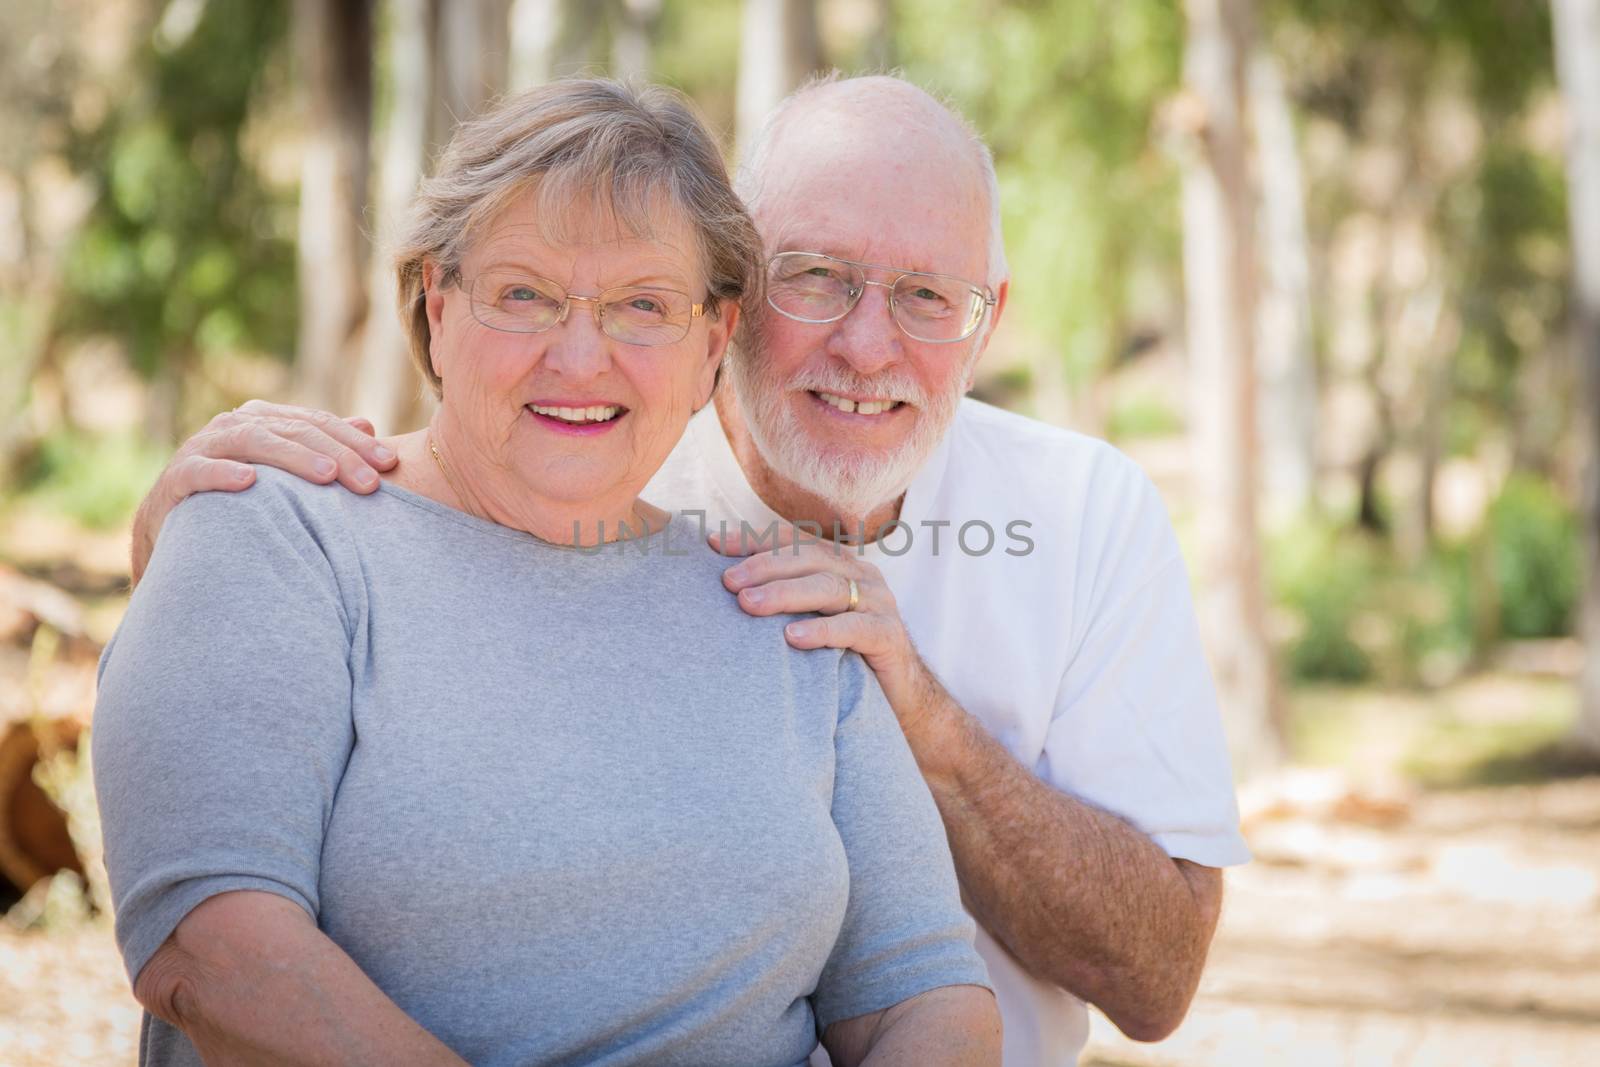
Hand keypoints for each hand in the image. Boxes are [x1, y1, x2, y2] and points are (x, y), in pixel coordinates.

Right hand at [166, 399, 397, 495]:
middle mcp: (235, 426)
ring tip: (327, 474)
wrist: (178, 533)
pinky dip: (223, 473)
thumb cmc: (243, 502)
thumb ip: (322, 447)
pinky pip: (199, 472)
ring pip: (253, 442)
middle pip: (294, 431)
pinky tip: (249, 482)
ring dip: (292, 457)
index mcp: (264, 420)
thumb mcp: (285, 474)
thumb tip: (367, 423)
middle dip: (337, 454)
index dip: (356, 441)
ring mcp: (203, 448)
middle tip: (370, 482)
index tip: (390, 464)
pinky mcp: (176, 478)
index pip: (318, 423)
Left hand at [712, 524, 955, 755]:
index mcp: (841, 565)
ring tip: (749, 604)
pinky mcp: (889, 637)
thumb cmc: (844, 657)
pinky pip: (855, 628)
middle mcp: (862, 576)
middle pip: (809, 558)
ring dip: (785, 593)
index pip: (794, 540)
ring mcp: (879, 604)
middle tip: (728, 582)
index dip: (755, 540)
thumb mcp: (812, 620)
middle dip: (765, 566)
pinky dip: (822, 630)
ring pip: (829, 587)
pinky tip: (792, 637)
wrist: (899, 699)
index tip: (712, 545)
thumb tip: (726, 588)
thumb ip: (782, 600)